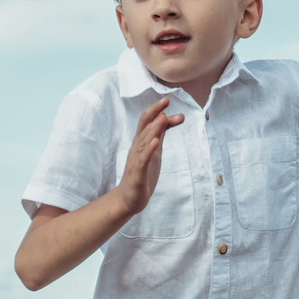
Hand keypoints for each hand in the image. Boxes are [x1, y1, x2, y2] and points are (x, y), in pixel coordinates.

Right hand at [115, 97, 183, 215]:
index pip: (147, 121)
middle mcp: (137, 148)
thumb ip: (160, 135)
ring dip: (153, 129)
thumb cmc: (142, 173)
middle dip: (155, 113)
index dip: (157, 110)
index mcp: (141, 142)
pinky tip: (155, 142)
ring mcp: (136, 160)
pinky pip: (143, 160)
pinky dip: (149, 150)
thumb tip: (170, 117)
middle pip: (144, 126)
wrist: (129, 198)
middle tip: (166, 100)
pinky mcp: (138, 174)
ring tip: (162, 118)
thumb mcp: (154, 151)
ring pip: (143, 141)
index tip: (168, 100)